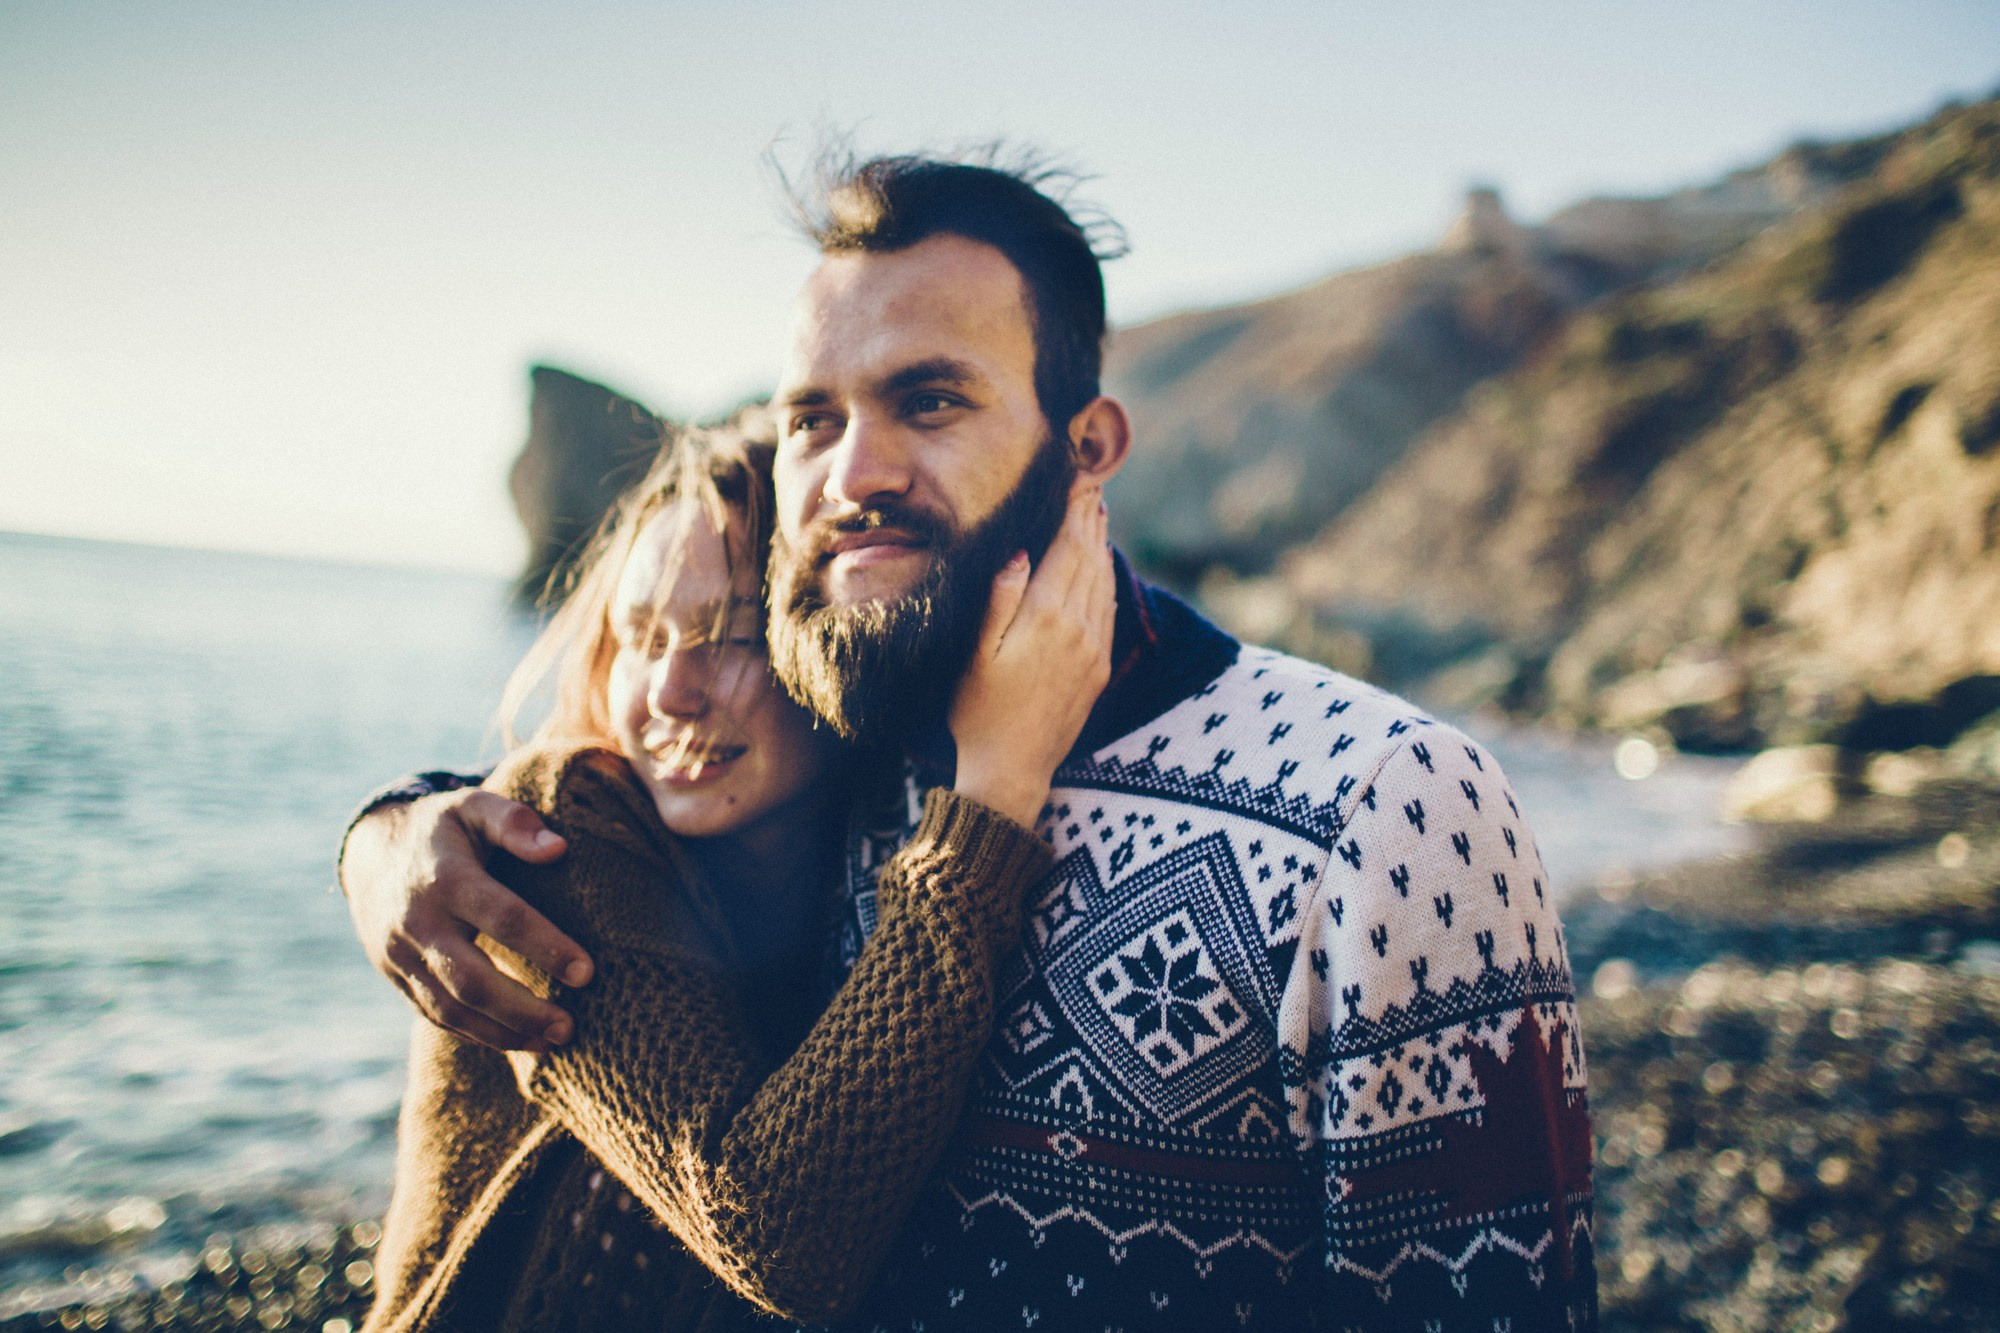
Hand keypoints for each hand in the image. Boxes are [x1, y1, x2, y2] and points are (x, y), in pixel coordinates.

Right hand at [340, 788, 591, 1051]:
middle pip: (471, 980)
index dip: (546, 946)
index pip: (502, 918)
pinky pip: (435, 1015)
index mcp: (445, 879)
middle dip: (523, 1010)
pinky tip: (518, 1041)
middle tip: (570, 1027)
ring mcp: (400, 956)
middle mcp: (417, 923)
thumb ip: (513, 821)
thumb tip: (558, 849)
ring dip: (502, 1033)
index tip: (587, 972)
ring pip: (450, 1008)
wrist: (370, 853)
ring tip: (553, 1042)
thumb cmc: (440, 827)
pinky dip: (476, 1034)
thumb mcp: (472, 806)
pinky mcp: (396, 977)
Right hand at [948, 483, 1115, 827]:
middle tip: (1093, 484)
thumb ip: (999, 600)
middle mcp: (1079, 629)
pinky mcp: (1098, 669)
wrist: (1011, 771)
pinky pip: (1108, 612)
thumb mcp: (975, 654)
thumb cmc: (978, 713)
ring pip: (1104, 583)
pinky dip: (1107, 581)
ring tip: (1098, 514)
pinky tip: (1102, 569)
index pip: (1068, 548)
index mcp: (1047, 617)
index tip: (1080, 478)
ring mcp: (1094, 650)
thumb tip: (1021, 553)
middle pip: (1091, 559)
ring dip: (1102, 545)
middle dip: (1091, 519)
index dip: (1075, 510)